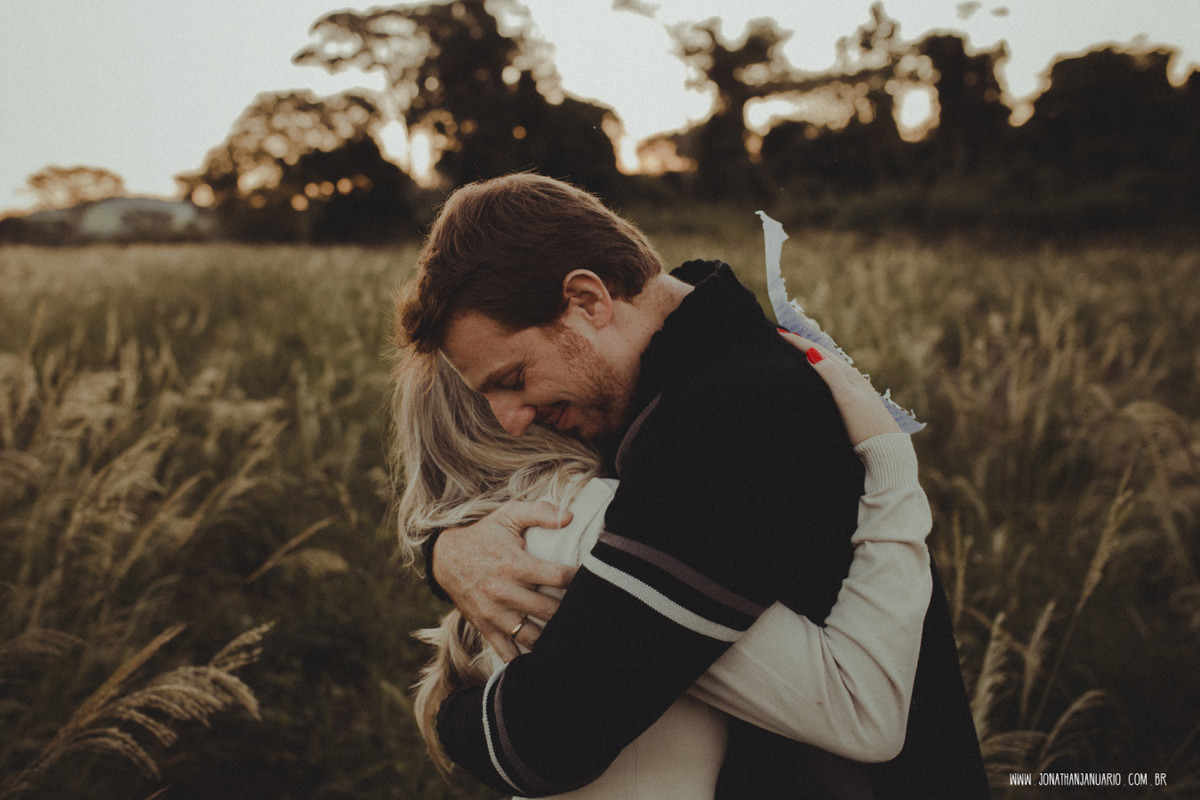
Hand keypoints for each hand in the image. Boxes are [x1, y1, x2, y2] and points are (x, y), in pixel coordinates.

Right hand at [432, 500, 575, 661]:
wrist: (444, 557)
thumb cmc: (483, 534)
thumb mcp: (508, 515)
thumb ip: (539, 512)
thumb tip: (569, 517)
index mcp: (515, 565)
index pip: (558, 578)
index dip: (579, 579)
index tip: (592, 579)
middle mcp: (505, 592)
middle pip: (550, 611)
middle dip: (571, 612)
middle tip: (587, 610)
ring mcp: (495, 613)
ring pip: (533, 637)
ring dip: (553, 638)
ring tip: (569, 634)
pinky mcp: (485, 627)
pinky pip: (507, 651)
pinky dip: (524, 660)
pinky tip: (542, 657)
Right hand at [777, 332, 900, 444]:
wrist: (887, 451)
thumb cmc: (866, 427)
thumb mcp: (846, 399)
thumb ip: (831, 376)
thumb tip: (813, 353)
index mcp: (850, 376)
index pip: (821, 353)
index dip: (800, 343)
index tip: (781, 333)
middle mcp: (854, 380)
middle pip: (827, 356)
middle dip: (806, 345)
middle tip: (787, 338)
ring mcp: (857, 391)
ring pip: (832, 368)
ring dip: (815, 357)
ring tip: (801, 352)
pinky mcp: (857, 403)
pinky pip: (836, 379)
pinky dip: (823, 372)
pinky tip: (821, 378)